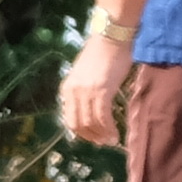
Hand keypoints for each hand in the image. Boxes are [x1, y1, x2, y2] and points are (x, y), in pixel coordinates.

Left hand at [64, 28, 133, 147]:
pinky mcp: (101, 91)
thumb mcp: (86, 76)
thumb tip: (92, 109)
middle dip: (91, 137)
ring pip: (90, 123)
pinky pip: (102, 117)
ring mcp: (85, 92)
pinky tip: (115, 134)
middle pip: (78, 124)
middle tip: (103, 143)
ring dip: (101, 135)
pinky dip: (108, 128)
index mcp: (66, 89)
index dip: (81, 132)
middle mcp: (72, 92)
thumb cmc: (103, 54)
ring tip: (111, 141)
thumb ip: (85, 91)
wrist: (111, 38)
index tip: (93, 138)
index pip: (69, 118)